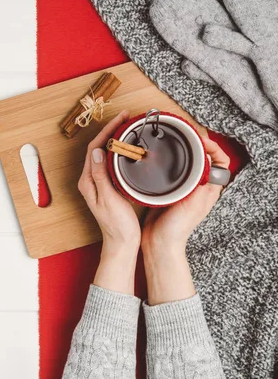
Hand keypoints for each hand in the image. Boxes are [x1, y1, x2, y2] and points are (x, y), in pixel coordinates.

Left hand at [78, 110, 139, 293]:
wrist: (122, 242)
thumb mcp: (109, 198)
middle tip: (127, 117)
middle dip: (112, 130)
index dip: (107, 131)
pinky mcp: (108, 186)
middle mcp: (90, 179)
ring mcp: (99, 182)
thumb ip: (101, 176)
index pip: (95, 148)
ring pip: (106, 153)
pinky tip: (131, 147)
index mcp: (88, 181)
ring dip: (116, 138)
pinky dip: (121, 151)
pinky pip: (112, 162)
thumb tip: (98, 152)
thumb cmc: (116, 224)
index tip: (121, 119)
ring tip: (130, 126)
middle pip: (99, 147)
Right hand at [141, 136, 229, 303]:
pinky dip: (171, 162)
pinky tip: (160, 159)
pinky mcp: (170, 192)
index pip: (220, 161)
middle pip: (204, 159)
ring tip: (173, 142)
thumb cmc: (176, 228)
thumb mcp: (191, 204)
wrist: (159, 243)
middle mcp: (199, 188)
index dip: (213, 147)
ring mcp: (185, 190)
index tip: (199, 139)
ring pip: (189, 163)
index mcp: (208, 190)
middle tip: (184, 135)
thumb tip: (205, 161)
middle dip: (197, 145)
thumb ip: (200, 184)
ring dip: (183, 152)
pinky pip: (174, 171)